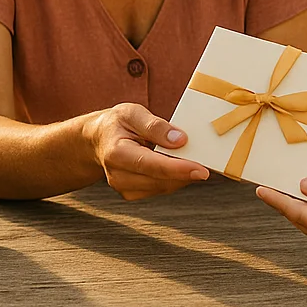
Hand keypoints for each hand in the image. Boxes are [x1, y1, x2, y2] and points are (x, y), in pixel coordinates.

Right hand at [85, 103, 208, 200]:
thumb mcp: (132, 112)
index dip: (178, 169)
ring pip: (164, 187)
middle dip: (186, 172)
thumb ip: (155, 125)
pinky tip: (179, 165)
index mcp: (116, 153)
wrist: (98, 139)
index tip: (202, 170)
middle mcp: (117, 175)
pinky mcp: (131, 193)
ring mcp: (123, 188)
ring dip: (182, 175)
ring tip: (192, 157)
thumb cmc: (117, 123)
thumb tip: (180, 140)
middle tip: (207, 160)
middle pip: (160, 179)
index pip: (151, 165)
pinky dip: (174, 178)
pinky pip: (161, 189)